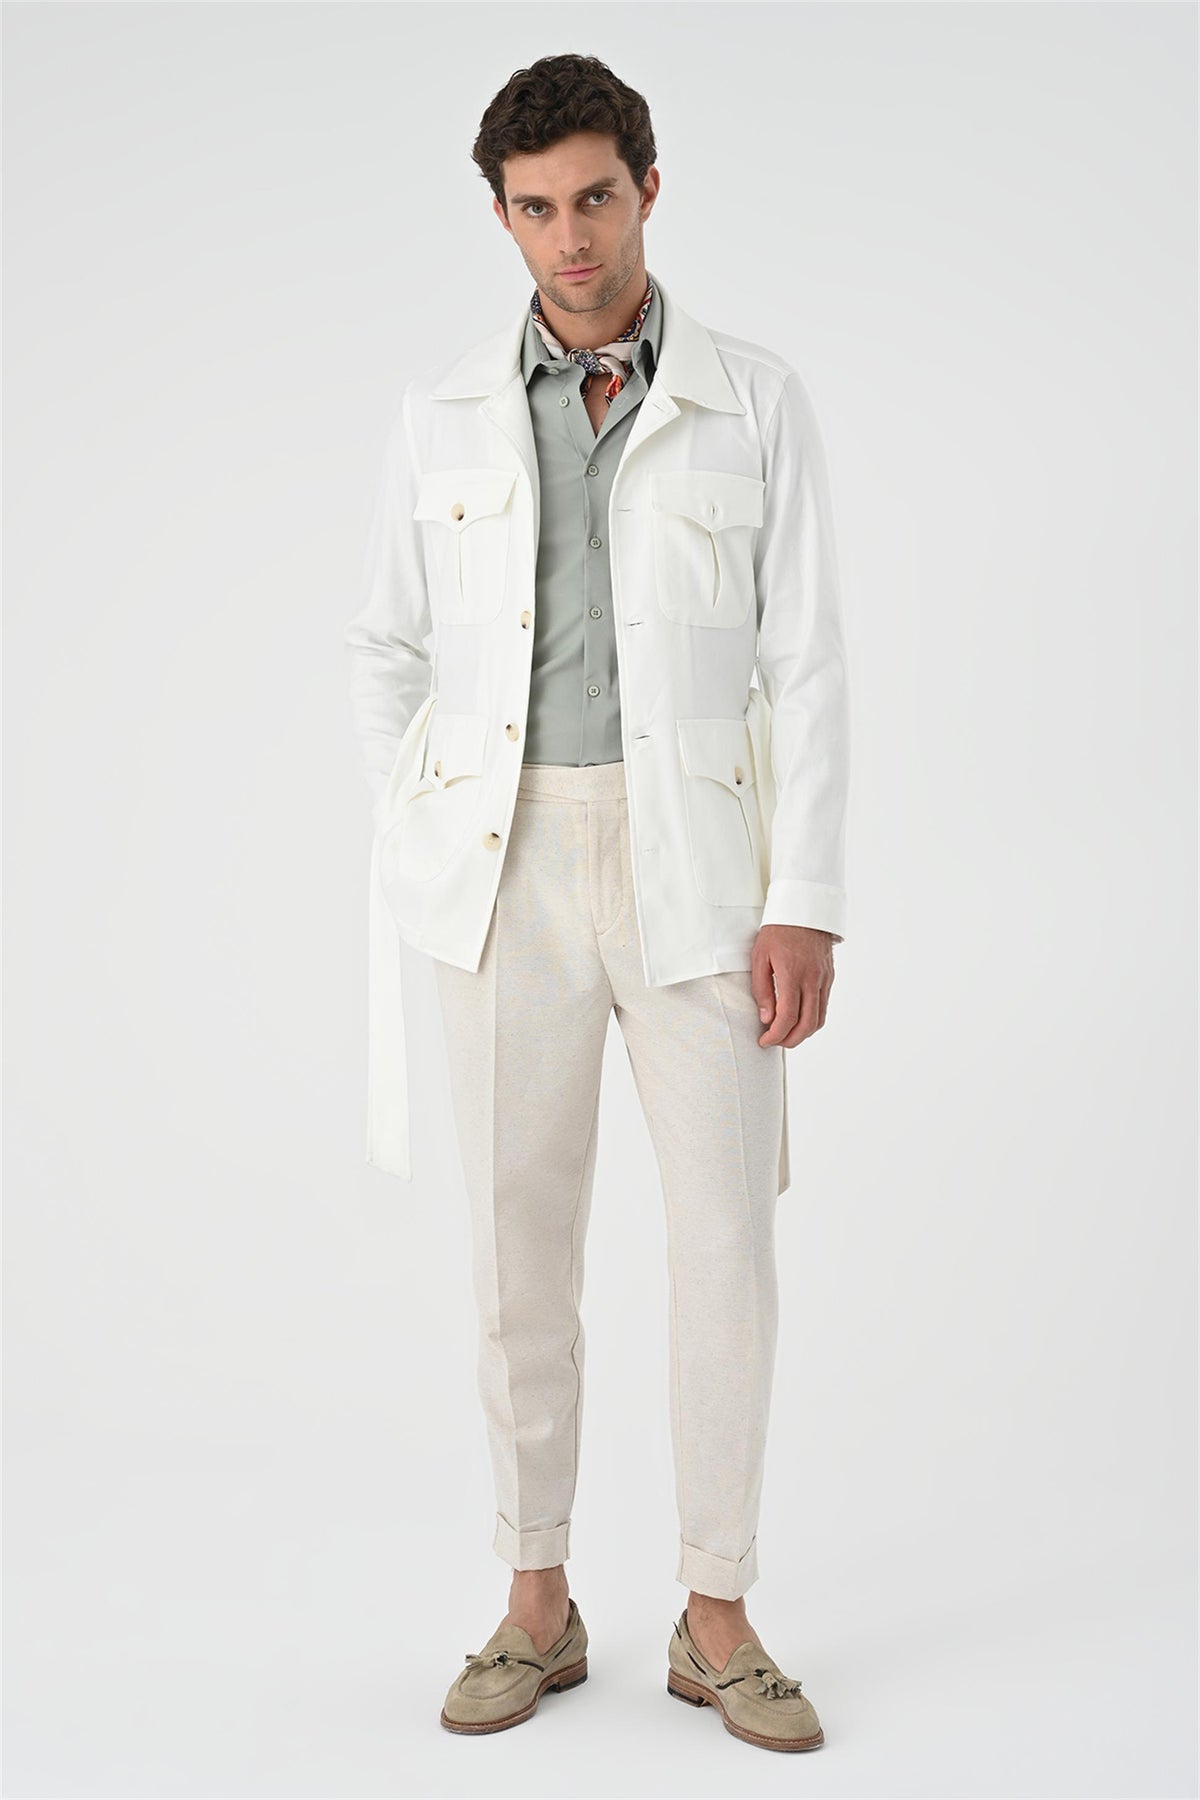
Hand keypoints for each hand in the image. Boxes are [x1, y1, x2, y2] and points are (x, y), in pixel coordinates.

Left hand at [751, 924, 835, 1047]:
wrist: (804, 909)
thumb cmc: (778, 931)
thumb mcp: (760, 957)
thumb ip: (762, 990)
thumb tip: (767, 1018)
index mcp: (792, 975)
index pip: (787, 1017)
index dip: (775, 1035)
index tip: (764, 1040)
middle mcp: (812, 980)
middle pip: (806, 1025)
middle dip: (790, 1040)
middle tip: (774, 1041)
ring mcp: (824, 979)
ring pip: (819, 1019)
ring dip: (803, 1033)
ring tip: (785, 1033)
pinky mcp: (829, 977)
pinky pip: (824, 1006)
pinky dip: (812, 1019)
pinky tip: (798, 1018)